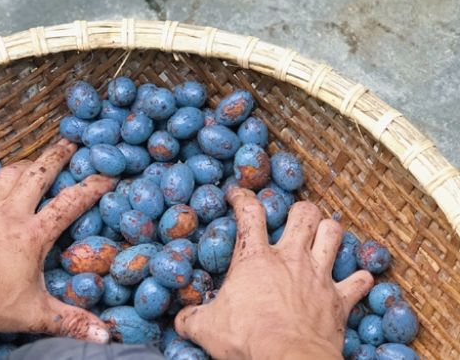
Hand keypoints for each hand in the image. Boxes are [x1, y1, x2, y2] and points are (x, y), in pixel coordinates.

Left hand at [0, 140, 113, 358]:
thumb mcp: (33, 314)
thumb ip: (69, 322)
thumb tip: (104, 337)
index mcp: (33, 234)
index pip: (70, 204)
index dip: (90, 188)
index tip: (105, 176)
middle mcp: (9, 214)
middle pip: (37, 175)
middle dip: (55, 157)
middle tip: (67, 142)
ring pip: (3, 178)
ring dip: (18, 167)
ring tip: (27, 161)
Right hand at [174, 188, 373, 359]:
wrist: (289, 359)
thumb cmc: (247, 338)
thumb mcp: (207, 327)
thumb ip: (191, 318)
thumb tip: (179, 320)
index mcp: (255, 258)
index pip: (249, 212)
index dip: (243, 198)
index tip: (238, 195)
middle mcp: (291, 258)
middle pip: (304, 213)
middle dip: (300, 210)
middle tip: (293, 218)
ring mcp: (319, 276)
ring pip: (334, 234)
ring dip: (330, 232)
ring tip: (324, 235)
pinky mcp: (340, 299)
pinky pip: (360, 281)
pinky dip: (359, 279)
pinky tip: (357, 279)